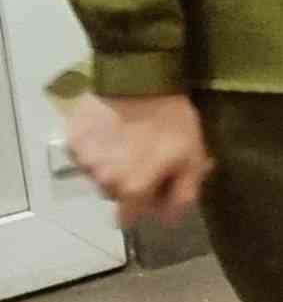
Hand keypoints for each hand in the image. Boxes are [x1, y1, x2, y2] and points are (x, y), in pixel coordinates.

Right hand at [64, 92, 212, 225]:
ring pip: (98, 174)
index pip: (127, 219)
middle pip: (114, 194)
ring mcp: (84, 161)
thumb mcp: (192, 158)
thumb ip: (182, 195)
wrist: (140, 81)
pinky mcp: (72, 141)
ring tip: (128, 140)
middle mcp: (103, 182)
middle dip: (127, 183)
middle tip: (143, 157)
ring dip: (110, 165)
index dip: (142, 206)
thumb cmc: (172, 121)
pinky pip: (83, 154)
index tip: (153, 188)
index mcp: (132, 190)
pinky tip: (111, 131)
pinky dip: (95, 147)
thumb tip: (169, 220)